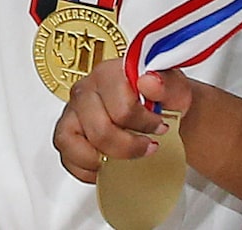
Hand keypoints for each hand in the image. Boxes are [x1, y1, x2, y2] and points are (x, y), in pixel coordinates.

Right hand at [54, 57, 191, 184]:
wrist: (156, 109)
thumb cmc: (161, 99)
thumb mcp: (176, 90)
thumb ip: (167, 85)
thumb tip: (149, 82)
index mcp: (110, 73)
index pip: (121, 108)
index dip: (144, 125)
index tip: (159, 128)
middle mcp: (86, 89)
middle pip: (98, 130)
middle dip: (127, 147)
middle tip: (146, 147)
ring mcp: (72, 110)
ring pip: (71, 141)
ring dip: (100, 158)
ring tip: (121, 159)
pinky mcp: (66, 130)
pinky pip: (65, 156)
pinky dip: (84, 169)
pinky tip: (105, 166)